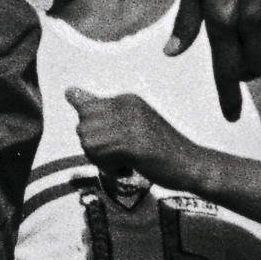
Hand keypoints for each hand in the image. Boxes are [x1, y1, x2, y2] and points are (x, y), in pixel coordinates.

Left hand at [70, 89, 192, 202]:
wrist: (192, 164)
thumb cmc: (160, 150)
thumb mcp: (130, 125)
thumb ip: (102, 113)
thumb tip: (68, 91)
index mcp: (126, 98)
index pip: (85, 107)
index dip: (92, 131)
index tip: (114, 140)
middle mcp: (126, 104)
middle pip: (83, 128)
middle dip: (95, 148)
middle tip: (119, 155)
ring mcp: (130, 122)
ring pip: (89, 143)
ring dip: (102, 160)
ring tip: (126, 162)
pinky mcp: (132, 143)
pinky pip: (101, 156)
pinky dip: (111, 168)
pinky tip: (129, 168)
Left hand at [169, 0, 260, 118]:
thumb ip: (185, 19)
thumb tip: (173, 52)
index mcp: (221, 16)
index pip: (225, 70)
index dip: (228, 97)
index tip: (231, 117)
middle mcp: (251, 16)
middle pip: (254, 67)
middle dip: (244, 75)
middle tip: (232, 68)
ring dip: (260, 54)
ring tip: (246, 42)